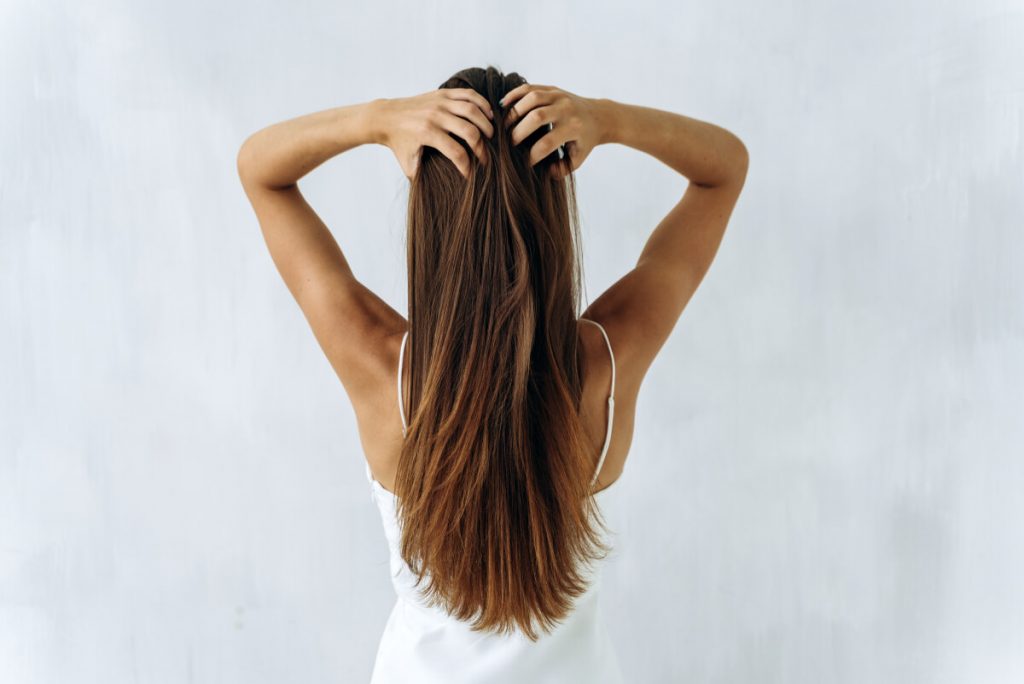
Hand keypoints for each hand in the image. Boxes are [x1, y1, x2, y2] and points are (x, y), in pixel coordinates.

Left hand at [376, 89, 494, 179]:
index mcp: (427, 133)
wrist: (386, 116)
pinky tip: (489, 115)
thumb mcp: (408, 163)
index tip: (471, 175)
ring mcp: (440, 101)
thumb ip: (422, 177)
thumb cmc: (399, 143)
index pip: (456, 152)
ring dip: (486, 124)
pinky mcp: (443, 93)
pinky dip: (482, 103)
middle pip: (469, 131)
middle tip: (486, 157)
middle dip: (482, 147)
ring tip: (491, 136)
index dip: (467, 166)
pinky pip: (468, 95)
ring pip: (472, 110)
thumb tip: (439, 193)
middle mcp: (435, 115)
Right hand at [501, 83, 601, 179]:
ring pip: (532, 98)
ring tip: (504, 126)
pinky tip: (503, 106)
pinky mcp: (552, 88)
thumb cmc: (584, 141)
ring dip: (514, 112)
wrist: (599, 116)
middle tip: (509, 144)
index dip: (532, 156)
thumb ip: (562, 170)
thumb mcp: (578, 158)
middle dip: (519, 132)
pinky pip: (530, 87)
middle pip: (537, 117)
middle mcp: (566, 109)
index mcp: (574, 128)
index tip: (525, 163)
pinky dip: (514, 94)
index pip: (547, 143)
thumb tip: (545, 172)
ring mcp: (559, 96)